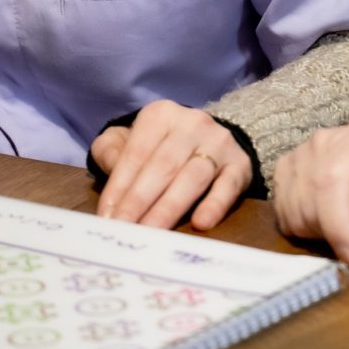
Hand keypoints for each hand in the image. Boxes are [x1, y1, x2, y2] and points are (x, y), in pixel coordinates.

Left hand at [90, 100, 252, 230]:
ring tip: (152, 233)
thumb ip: (111, 152)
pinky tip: (201, 223)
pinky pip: (228, 186)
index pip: (136, 153)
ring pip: (193, 177)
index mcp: (161, 115)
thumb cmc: (159, 147)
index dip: (120, 187)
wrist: (208, 141)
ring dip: (170, 208)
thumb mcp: (129, 139)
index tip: (107, 217)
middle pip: (163, 166)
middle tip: (125, 230)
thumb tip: (112, 176)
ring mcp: (219, 143)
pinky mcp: (240, 164)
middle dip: (140, 202)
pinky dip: (216, 204)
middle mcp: (192, 124)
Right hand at [271, 120, 348, 265]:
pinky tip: (328, 221)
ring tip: (346, 226)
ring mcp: (302, 152)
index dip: (337, 225)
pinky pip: (282, 210)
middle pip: (309, 199)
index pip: (333, 181)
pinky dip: (302, 226)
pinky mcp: (288, 168)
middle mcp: (326, 140)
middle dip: (330, 233)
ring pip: (291, 208)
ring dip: (316, 232)